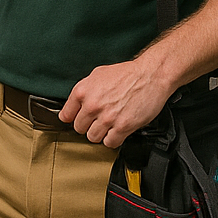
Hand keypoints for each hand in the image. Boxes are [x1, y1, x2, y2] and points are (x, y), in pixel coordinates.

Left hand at [59, 59, 173, 146]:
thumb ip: (85, 90)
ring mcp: (107, 117)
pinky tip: (117, 131)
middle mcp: (92, 105)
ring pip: (93, 138)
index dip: (73, 118)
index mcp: (83, 91)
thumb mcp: (97, 75)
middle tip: (97, 121)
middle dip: (88, 126)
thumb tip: (76, 104)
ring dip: (100, 134)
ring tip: (108, 126)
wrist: (151, 75)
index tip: (77, 119)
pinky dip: (113, 140)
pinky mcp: (123, 127)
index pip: (66, 115)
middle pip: (79, 128)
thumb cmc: (127, 74)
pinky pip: (110, 143)